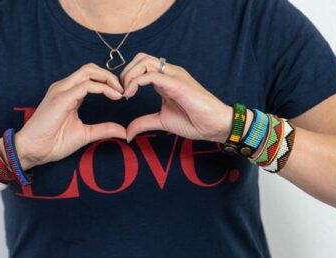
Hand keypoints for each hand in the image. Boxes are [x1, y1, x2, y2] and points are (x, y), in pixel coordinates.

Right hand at [14, 63, 125, 169]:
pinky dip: (102, 88)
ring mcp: (61, 91)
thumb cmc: (53, 142)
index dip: (108, 81)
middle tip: (123, 89)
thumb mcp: (85, 134)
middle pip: (90, 68)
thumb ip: (103, 129)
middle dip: (109, 75)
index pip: (90, 77)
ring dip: (107, 78)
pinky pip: (86, 85)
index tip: (122, 94)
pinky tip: (114, 96)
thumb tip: (124, 131)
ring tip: (120, 91)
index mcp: (68, 94)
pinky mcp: (61, 98)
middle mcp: (63, 88)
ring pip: (88, 71)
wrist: (33, 150)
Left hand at [120, 53, 234, 142]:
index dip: (128, 77)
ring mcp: (174, 76)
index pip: (142, 66)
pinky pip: (151, 75)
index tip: (122, 95)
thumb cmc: (194, 121)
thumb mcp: (162, 121)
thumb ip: (144, 123)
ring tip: (125, 92)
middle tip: (121, 91)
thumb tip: (128, 133)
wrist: (215, 125)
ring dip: (129, 75)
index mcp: (166, 79)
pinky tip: (130, 94)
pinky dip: (136, 82)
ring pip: (144, 61)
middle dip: (126, 72)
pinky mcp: (177, 83)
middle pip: (141, 58)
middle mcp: (170, 73)